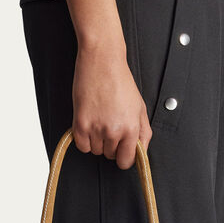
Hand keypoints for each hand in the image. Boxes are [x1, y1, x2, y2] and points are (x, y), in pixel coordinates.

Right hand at [72, 39, 151, 169]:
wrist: (102, 61)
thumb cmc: (121, 81)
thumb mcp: (140, 107)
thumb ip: (143, 133)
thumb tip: (141, 153)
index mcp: (131, 128)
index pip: (126, 161)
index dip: (124, 157)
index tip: (121, 150)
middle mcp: (114, 131)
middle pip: (110, 156)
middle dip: (111, 145)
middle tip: (110, 125)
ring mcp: (96, 128)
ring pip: (96, 151)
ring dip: (97, 141)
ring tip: (100, 120)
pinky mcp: (80, 123)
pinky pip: (82, 146)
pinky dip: (84, 139)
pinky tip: (90, 124)